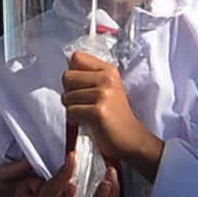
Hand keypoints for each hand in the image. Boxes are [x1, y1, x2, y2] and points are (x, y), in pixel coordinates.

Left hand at [59, 53, 163, 187]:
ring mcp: (103, 95)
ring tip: (88, 114)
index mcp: (109, 70)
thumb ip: (89, 77)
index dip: (73, 74)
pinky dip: (74, 121)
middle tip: (84, 104)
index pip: (76, 58)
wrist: (131, 139)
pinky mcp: (98, 112)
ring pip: (67, 97)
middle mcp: (107, 79)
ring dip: (72, 109)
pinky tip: (88, 123)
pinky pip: (71, 112)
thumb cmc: (114, 116)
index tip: (82, 88)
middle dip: (69, 93)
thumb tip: (66, 72)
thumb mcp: (107, 89)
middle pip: (67, 77)